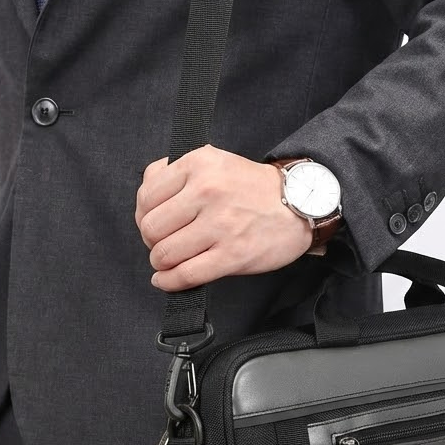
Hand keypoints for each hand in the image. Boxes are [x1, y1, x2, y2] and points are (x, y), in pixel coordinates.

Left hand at [135, 144, 313, 290]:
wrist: (301, 204)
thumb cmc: (254, 187)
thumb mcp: (214, 162)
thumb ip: (175, 173)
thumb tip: (145, 202)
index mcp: (198, 164)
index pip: (146, 197)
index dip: (143, 217)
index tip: (153, 225)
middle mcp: (207, 191)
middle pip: (152, 228)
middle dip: (152, 242)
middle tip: (163, 244)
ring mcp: (220, 225)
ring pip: (165, 253)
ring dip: (161, 263)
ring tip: (169, 261)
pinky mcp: (232, 254)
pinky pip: (186, 274)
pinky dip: (169, 282)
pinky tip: (167, 280)